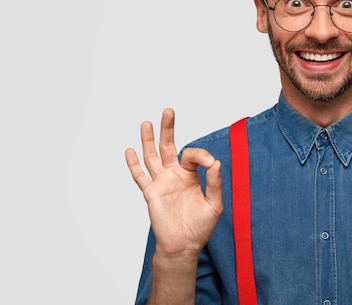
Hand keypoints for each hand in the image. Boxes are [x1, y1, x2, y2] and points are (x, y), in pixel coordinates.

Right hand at [125, 108, 222, 255]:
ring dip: (148, 140)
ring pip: (152, 157)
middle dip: (168, 129)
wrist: (184, 245)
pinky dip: (134, 165)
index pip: (193, 156)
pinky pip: (140, 177)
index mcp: (191, 175)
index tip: (211, 164)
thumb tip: (216, 163)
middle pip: (169, 147)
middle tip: (168, 111)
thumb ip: (215, 183)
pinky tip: (130, 151)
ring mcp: (161, 183)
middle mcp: (174, 175)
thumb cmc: (199, 226)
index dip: (203, 156)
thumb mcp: (214, 204)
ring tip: (146, 123)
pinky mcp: (151, 193)